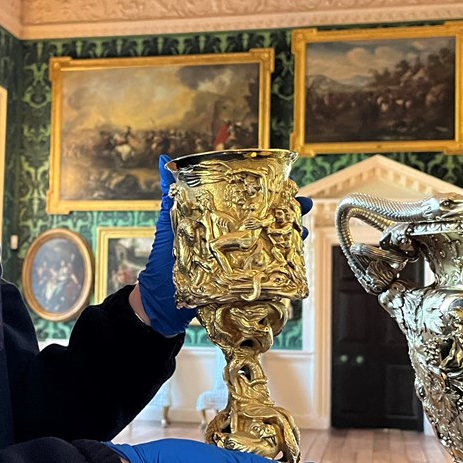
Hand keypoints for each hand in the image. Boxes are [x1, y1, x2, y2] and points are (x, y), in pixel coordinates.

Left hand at [134, 159, 312, 335]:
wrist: (161, 303)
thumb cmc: (163, 262)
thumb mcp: (169, 225)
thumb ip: (170, 194)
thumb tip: (164, 160)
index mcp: (218, 222)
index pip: (246, 202)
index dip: (265, 192)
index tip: (283, 183)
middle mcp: (232, 240)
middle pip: (263, 221)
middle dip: (284, 211)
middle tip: (302, 203)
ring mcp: (239, 261)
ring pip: (270, 244)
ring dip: (288, 234)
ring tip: (302, 226)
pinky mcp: (242, 282)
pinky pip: (268, 270)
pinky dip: (284, 263)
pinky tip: (294, 254)